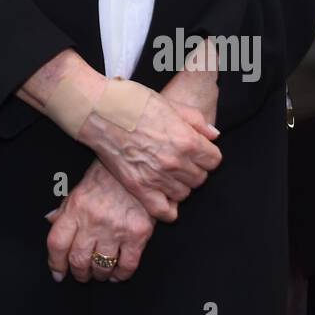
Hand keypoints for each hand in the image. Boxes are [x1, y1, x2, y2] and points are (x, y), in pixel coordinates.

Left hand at [45, 160, 159, 282]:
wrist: (139, 164)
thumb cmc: (108, 175)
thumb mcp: (80, 187)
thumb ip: (65, 207)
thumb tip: (50, 220)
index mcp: (76, 208)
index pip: (57, 243)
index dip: (55, 263)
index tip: (58, 272)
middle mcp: (94, 221)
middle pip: (78, 259)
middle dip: (78, 273)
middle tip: (81, 274)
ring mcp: (116, 229)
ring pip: (101, 266)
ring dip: (98, 275)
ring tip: (99, 272)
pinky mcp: (138, 234)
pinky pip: (127, 265)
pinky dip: (121, 275)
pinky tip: (117, 273)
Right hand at [79, 86, 220, 219]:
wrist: (99, 111)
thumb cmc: (134, 102)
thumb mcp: (171, 104)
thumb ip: (197, 121)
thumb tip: (215, 136)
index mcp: (187, 140)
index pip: (214, 160)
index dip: (207, 154)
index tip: (196, 150)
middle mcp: (175, 162)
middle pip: (200, 178)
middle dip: (193, 168)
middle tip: (179, 158)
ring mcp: (157, 177)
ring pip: (184, 194)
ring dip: (179, 184)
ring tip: (167, 172)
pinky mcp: (139, 188)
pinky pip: (164, 211)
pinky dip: (168, 208)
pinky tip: (163, 194)